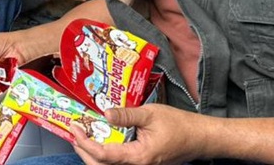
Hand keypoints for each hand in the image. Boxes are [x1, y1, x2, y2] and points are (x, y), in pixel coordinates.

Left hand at [70, 104, 211, 164]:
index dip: (85, 143)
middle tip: (74, 132)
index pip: (104, 155)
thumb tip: (104, 113)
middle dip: (83, 151)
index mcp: (139, 157)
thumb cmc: (179, 126)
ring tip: (82, 135)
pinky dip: (104, 154)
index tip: (75, 128)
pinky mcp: (140, 163)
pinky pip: (117, 163)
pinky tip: (100, 139)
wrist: (199, 138)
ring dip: (92, 153)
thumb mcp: (151, 114)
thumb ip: (126, 114)